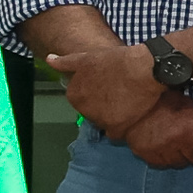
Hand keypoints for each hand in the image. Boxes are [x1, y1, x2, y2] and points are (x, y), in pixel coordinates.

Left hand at [49, 43, 165, 133]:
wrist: (143, 68)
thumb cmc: (116, 61)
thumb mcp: (87, 57)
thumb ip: (65, 62)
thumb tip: (49, 59)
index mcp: (74, 94)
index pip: (82, 103)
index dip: (97, 97)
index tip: (108, 90)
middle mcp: (83, 109)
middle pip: (93, 115)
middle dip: (105, 109)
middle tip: (120, 97)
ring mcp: (99, 119)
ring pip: (105, 124)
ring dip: (114, 118)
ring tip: (128, 104)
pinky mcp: (117, 126)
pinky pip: (116, 134)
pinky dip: (122, 128)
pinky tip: (131, 116)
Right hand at [124, 92, 192, 168]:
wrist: (130, 100)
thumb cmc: (164, 101)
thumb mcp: (190, 105)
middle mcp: (182, 139)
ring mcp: (164, 149)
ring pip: (182, 163)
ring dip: (182, 156)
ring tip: (176, 143)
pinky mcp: (148, 155)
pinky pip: (164, 165)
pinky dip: (165, 158)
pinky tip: (163, 147)